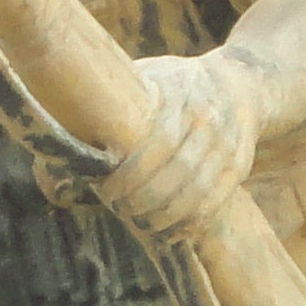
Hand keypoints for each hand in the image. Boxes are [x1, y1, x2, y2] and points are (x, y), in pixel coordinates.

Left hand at [98, 52, 259, 244]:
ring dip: (165, 217)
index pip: (158, 144)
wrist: (241, 85)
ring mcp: (229, 147)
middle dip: (144, 200)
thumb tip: (64, 116)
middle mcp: (211, 123)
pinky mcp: (239, 168)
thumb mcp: (153, 74)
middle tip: (119, 209)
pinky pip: (214, 204)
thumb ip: (122, 95)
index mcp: (184, 98)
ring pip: (197, 194)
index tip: (106, 189)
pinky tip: (168, 231)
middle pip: (178, 174)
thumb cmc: (179, 82)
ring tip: (140, 223)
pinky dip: (189, 224)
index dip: (130, 174)